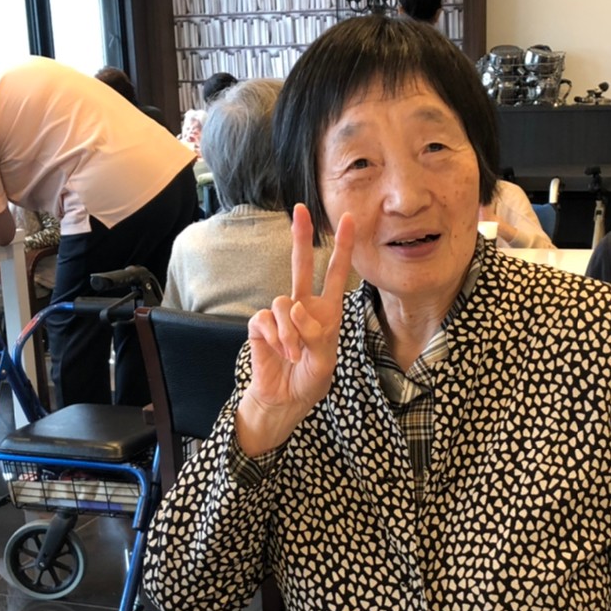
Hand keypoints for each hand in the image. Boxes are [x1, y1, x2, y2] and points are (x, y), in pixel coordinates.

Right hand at [235, 205, 354, 455]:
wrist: (284, 401)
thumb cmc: (309, 381)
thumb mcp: (325, 362)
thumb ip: (316, 335)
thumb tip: (295, 309)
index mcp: (327, 313)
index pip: (335, 274)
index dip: (342, 248)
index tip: (349, 220)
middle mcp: (303, 308)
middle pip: (301, 266)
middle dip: (301, 238)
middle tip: (300, 209)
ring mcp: (280, 316)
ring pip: (283, 302)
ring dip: (291, 332)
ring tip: (295, 354)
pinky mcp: (260, 326)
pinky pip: (266, 320)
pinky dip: (277, 338)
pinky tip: (281, 353)